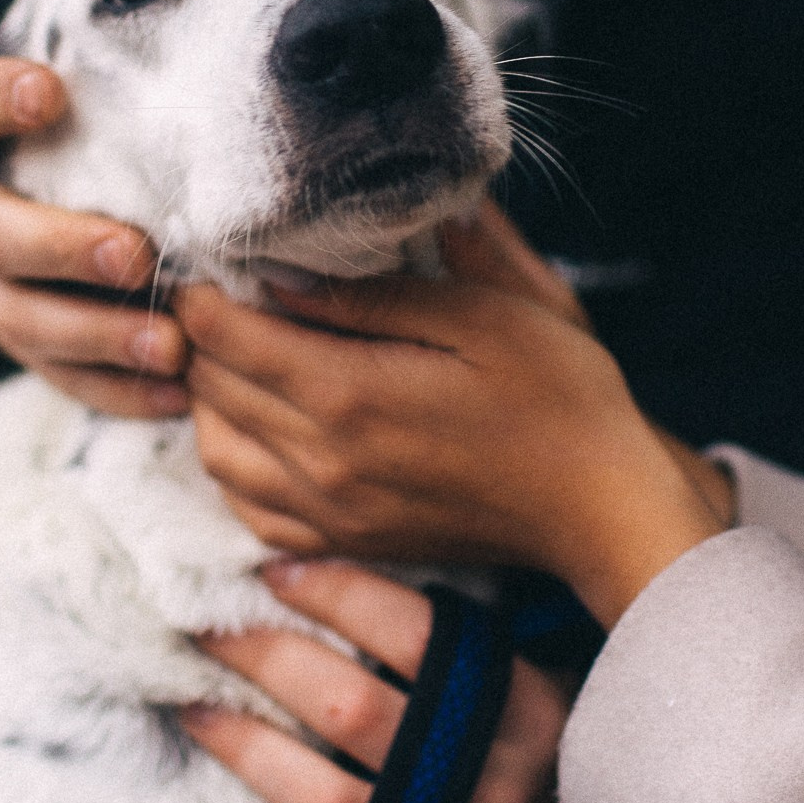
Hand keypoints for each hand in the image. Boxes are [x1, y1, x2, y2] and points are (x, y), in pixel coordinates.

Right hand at [0, 0, 191, 417]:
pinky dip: (116, 391)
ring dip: (95, 337)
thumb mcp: (51, 47)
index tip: (51, 90)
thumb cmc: (56, 124)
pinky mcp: (24, 350)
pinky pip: (60, 381)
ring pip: (19, 320)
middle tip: (132, 254)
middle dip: (58, 247)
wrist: (6, 229)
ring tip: (169, 345)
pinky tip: (178, 396)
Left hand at [178, 212, 730, 624]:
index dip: (202, 293)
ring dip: (211, 399)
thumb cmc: (560, 396)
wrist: (601, 506)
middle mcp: (325, 462)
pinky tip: (265, 426)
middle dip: (202, 336)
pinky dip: (236, 462)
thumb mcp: (485, 314)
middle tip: (222, 292)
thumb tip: (286, 270)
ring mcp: (332, 512)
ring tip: (242, 354)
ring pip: (216, 452)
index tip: (207, 259)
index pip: (227, 337)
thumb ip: (379, 292)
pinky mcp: (347, 543)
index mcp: (353, 394)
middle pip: (210, 390)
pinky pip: (249, 508)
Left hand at [181, 560, 603, 802]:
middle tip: (206, 628)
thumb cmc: (538, 768)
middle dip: (263, 658)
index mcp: (525, 715)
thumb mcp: (538, 692)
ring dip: (244, 745)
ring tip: (196, 706)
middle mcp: (488, 788)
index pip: (419, 634)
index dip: (339, 593)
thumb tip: (352, 563)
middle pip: (350, 709)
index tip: (274, 571)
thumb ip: (466, 643)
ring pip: (322, 799)